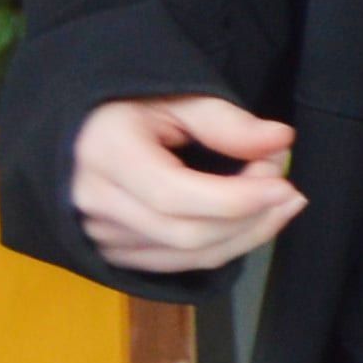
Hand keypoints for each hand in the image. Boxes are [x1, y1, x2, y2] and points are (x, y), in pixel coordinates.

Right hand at [70, 94, 303, 273]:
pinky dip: (222, 248)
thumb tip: (280, 141)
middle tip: (285, 185)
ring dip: (245, 235)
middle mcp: (94, 203)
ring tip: (281, 203)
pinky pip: (176, 265)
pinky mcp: (109, 253)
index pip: (174, 195)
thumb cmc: (129, 106)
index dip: (236, 199)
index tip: (285, 186)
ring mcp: (97, 235)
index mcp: (104, 155)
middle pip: (186, 233)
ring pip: (186, 256)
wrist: (77, 131)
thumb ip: (225, 122)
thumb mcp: (175, 97)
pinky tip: (252, 223)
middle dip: (249, 215)